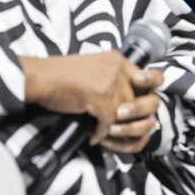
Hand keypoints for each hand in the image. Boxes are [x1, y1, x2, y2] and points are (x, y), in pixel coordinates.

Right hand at [20, 51, 155, 144]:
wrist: (41, 77)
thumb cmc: (61, 74)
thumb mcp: (94, 66)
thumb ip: (112, 76)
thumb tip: (122, 95)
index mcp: (118, 60)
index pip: (152, 76)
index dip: (150, 93)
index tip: (142, 105)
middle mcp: (118, 70)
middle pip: (142, 99)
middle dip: (135, 118)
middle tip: (123, 125)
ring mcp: (111, 84)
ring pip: (127, 115)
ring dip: (117, 128)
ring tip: (106, 132)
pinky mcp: (101, 99)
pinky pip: (109, 124)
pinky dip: (100, 133)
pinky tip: (93, 135)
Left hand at [101, 70, 163, 152]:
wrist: (91, 112)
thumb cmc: (98, 93)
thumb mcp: (104, 81)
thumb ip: (112, 77)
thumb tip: (120, 76)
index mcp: (142, 86)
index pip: (156, 79)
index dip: (151, 78)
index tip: (138, 78)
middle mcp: (147, 103)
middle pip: (153, 104)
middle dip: (137, 108)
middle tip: (119, 112)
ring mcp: (145, 120)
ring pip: (147, 126)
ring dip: (130, 128)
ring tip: (111, 129)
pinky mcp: (138, 137)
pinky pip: (137, 143)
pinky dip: (122, 144)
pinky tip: (105, 140)